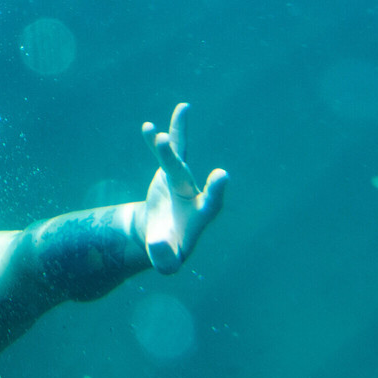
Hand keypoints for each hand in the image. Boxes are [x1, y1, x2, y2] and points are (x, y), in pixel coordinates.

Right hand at [140, 102, 227, 274]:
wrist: (161, 234)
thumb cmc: (170, 250)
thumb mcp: (167, 262)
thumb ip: (165, 259)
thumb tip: (158, 245)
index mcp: (201, 214)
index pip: (211, 201)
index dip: (215, 190)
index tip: (220, 175)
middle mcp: (193, 192)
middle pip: (182, 174)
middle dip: (172, 160)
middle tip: (165, 143)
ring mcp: (182, 178)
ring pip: (174, 160)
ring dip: (165, 147)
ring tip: (157, 135)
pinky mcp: (171, 169)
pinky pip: (172, 149)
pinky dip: (168, 133)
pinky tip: (172, 115)